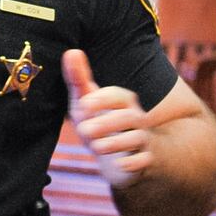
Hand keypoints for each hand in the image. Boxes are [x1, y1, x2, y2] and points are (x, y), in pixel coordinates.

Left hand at [63, 48, 151, 188]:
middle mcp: (136, 118)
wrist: (117, 154)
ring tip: (95, 147)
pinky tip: (119, 163)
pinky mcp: (144, 160)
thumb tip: (71, 51)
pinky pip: (144, 161)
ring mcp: (141, 139)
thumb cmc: (99, 120)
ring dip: (116, 143)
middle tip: (83, 130)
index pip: (118, 95)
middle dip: (107, 123)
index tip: (83, 104)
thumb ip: (78, 78)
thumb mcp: (86, 101)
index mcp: (122, 102)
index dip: (102, 99)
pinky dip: (133, 162)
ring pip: (137, 138)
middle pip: (129, 117)